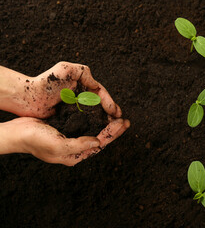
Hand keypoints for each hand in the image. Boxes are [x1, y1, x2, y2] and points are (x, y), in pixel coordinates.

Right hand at [0, 117, 128, 165]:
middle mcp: (75, 148)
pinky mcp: (66, 128)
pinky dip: (93, 118)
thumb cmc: (35, 140)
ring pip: (93, 130)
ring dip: (105, 123)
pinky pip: (84, 123)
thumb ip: (79, 145)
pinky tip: (99, 112)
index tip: (123, 123)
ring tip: (116, 116)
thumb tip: (98, 142)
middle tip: (125, 120)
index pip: (99, 144)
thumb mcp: (58, 146)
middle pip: (99, 138)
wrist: (16, 132)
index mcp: (75, 155)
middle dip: (113, 129)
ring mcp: (71, 138)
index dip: (113, 134)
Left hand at [15, 61, 121, 118]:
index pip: (101, 93)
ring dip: (105, 121)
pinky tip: (99, 132)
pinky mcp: (70, 117)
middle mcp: (82, 96)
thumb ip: (83, 72)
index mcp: (83, 85)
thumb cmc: (44, 81)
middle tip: (120, 122)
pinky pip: (85, 122)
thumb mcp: (65, 69)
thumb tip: (97, 85)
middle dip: (112, 114)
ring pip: (95, 115)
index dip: (110, 102)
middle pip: (101, 105)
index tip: (115, 112)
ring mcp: (76, 107)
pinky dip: (94, 126)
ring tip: (114, 128)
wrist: (26, 97)